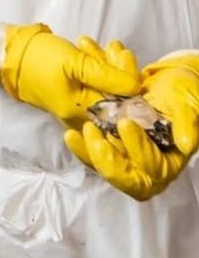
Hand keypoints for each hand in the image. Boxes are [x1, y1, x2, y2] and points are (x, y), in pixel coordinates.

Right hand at [0, 24, 139, 128]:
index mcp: (80, 112)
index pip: (121, 107)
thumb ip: (107, 76)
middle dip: (119, 71)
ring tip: (102, 44)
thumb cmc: (39, 58)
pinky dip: (96, 69)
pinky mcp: (71, 95)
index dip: (131, 84)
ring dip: (107, 66)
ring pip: (104, 91)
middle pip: (115, 100)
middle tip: (115, 47)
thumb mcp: (74, 62)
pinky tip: (92, 50)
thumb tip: (137, 87)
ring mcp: (75, 107)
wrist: (9, 54)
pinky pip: (92, 86)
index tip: (127, 57)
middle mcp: (80, 117)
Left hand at [64, 51, 198, 199]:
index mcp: (168, 159)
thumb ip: (188, 123)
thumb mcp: (188, 103)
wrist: (166, 79)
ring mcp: (126, 154)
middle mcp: (146, 163)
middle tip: (92, 134)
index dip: (139, 149)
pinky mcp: (109, 143)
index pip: (153, 167)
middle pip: (126, 177)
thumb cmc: (182, 92)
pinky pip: (94, 151)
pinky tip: (70, 135)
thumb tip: (185, 143)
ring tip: (73, 135)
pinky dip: (82, 144)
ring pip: (106, 165)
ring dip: (89, 152)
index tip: (125, 124)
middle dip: (107, 160)